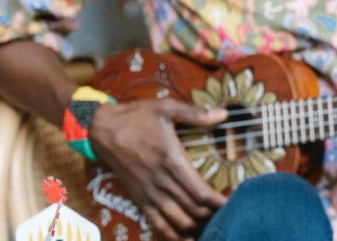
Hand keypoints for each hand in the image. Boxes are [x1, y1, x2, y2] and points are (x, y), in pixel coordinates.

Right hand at [90, 99, 227, 239]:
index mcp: (171, 160)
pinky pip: (156, 224)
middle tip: (228, 216)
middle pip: (192, 211)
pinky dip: (172, 235)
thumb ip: (196, 114)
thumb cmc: (137, 117)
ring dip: (195, 228)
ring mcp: (148, 193)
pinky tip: (187, 236)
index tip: (233, 204)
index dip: (218, 203)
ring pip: (176, 222)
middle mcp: (160, 181)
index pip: (200, 192)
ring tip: (212, 226)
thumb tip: (223, 114)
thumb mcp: (167, 108)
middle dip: (212, 217)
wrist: (103, 129)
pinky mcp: (138, 199)